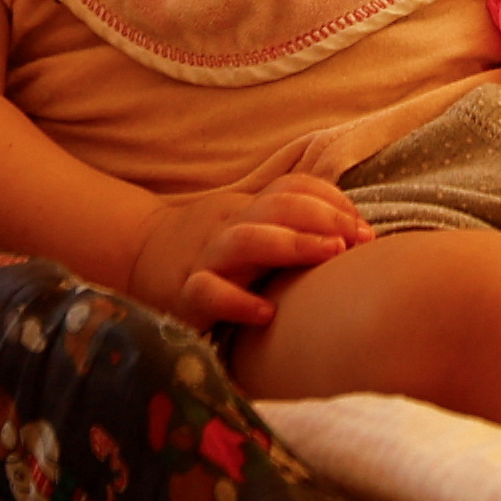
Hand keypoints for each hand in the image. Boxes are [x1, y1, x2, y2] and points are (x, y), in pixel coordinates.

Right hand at [129, 174, 372, 329]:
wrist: (135, 258)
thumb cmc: (212, 251)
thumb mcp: (250, 226)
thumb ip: (292, 225)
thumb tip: (360, 234)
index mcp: (248, 210)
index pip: (293, 188)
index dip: (332, 203)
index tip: (365, 231)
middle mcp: (230, 228)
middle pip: (277, 206)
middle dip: (324, 218)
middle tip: (358, 240)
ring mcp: (206, 260)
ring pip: (245, 240)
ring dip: (291, 244)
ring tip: (329, 255)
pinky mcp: (185, 297)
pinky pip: (208, 292)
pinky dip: (237, 301)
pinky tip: (267, 313)